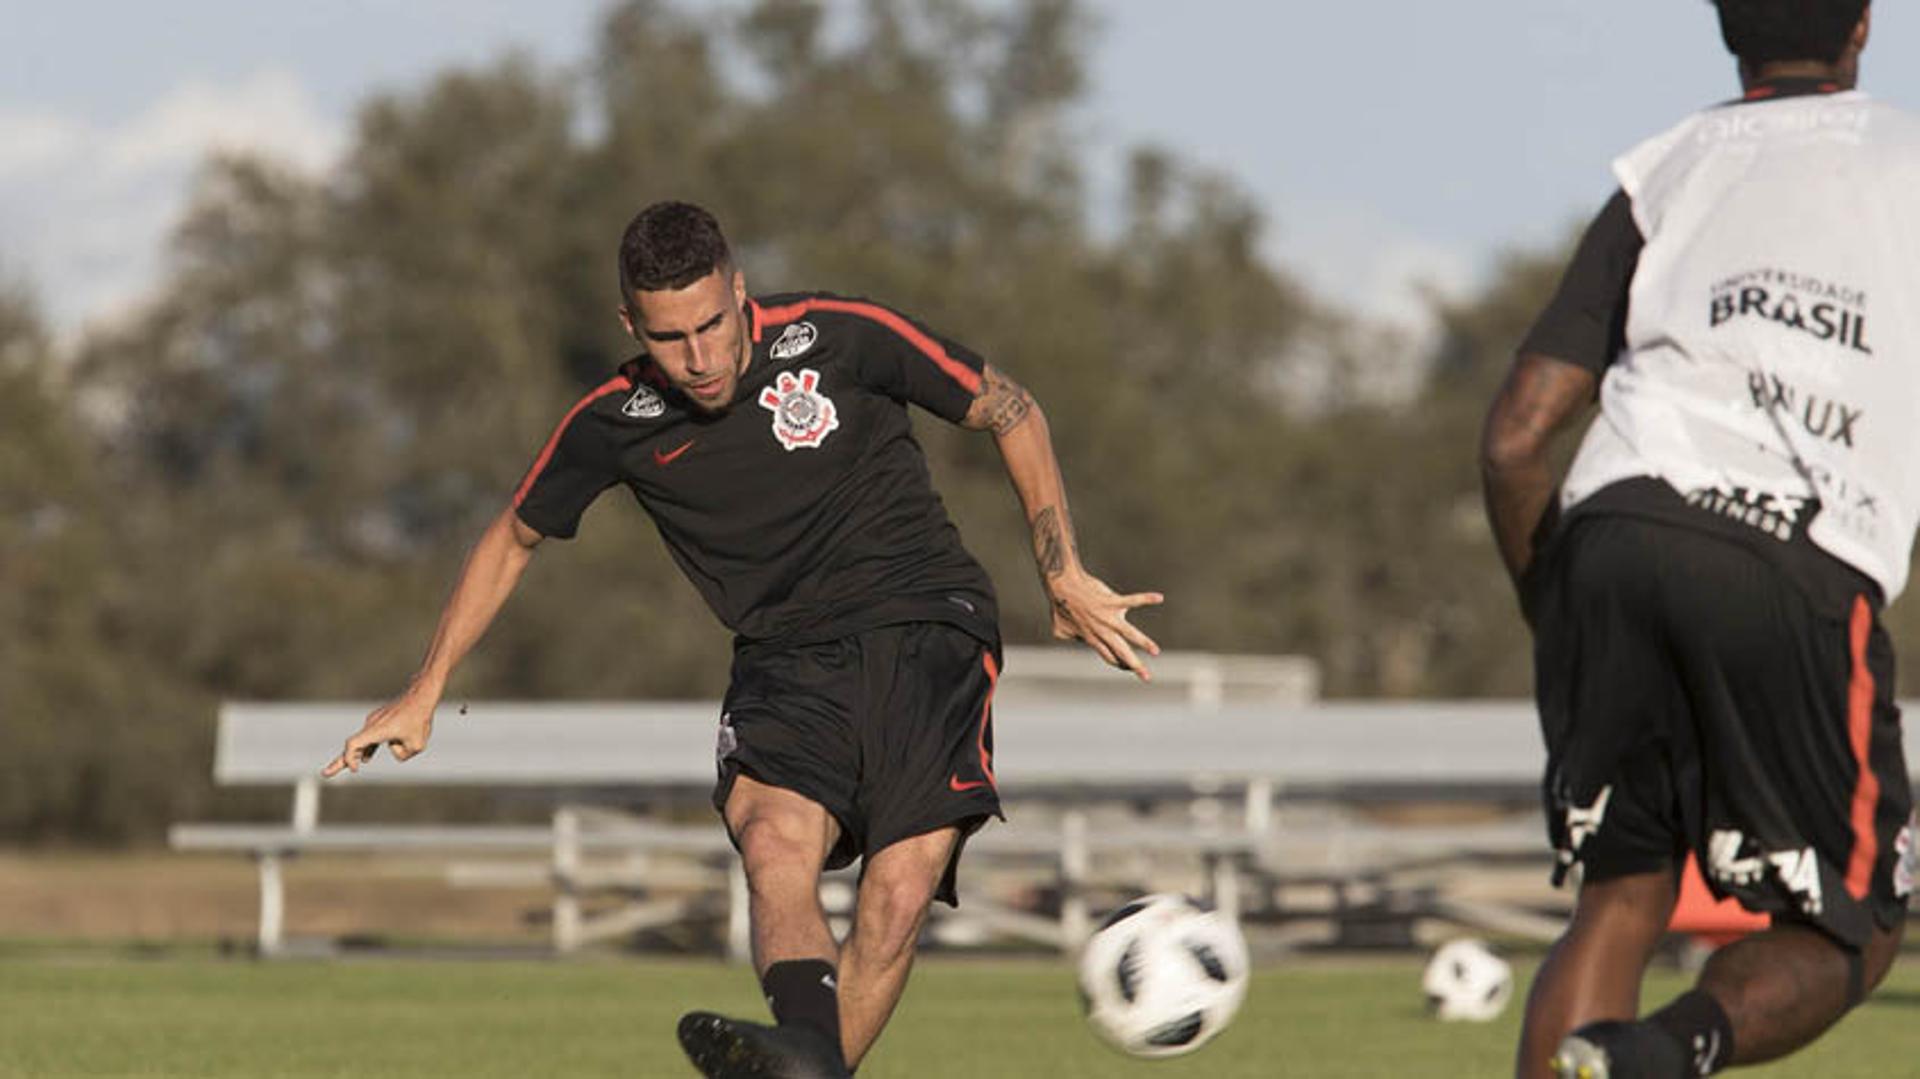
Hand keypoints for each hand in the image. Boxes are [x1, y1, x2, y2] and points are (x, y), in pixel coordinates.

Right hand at [322, 689, 437, 776]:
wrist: (421, 695)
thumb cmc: (420, 720)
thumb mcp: (417, 745)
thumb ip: (402, 755)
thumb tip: (393, 749)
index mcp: (377, 730)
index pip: (353, 744)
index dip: (349, 758)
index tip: (355, 769)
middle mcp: (372, 725)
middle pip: (351, 746)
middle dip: (340, 762)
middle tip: (325, 774)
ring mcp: (375, 722)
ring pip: (364, 743)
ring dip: (356, 756)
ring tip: (346, 769)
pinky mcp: (381, 721)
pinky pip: (372, 739)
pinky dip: (368, 748)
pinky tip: (366, 759)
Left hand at [1045, 569, 1163, 680]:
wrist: (1060, 586)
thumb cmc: (1059, 605)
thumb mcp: (1059, 628)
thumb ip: (1069, 636)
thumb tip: (1073, 638)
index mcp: (1091, 638)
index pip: (1109, 655)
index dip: (1120, 663)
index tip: (1129, 668)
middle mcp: (1101, 631)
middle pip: (1120, 652)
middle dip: (1134, 665)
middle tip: (1146, 677)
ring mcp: (1107, 617)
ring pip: (1129, 634)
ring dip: (1143, 643)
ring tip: (1155, 651)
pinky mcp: (1111, 602)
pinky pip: (1132, 600)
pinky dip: (1145, 599)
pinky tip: (1159, 598)